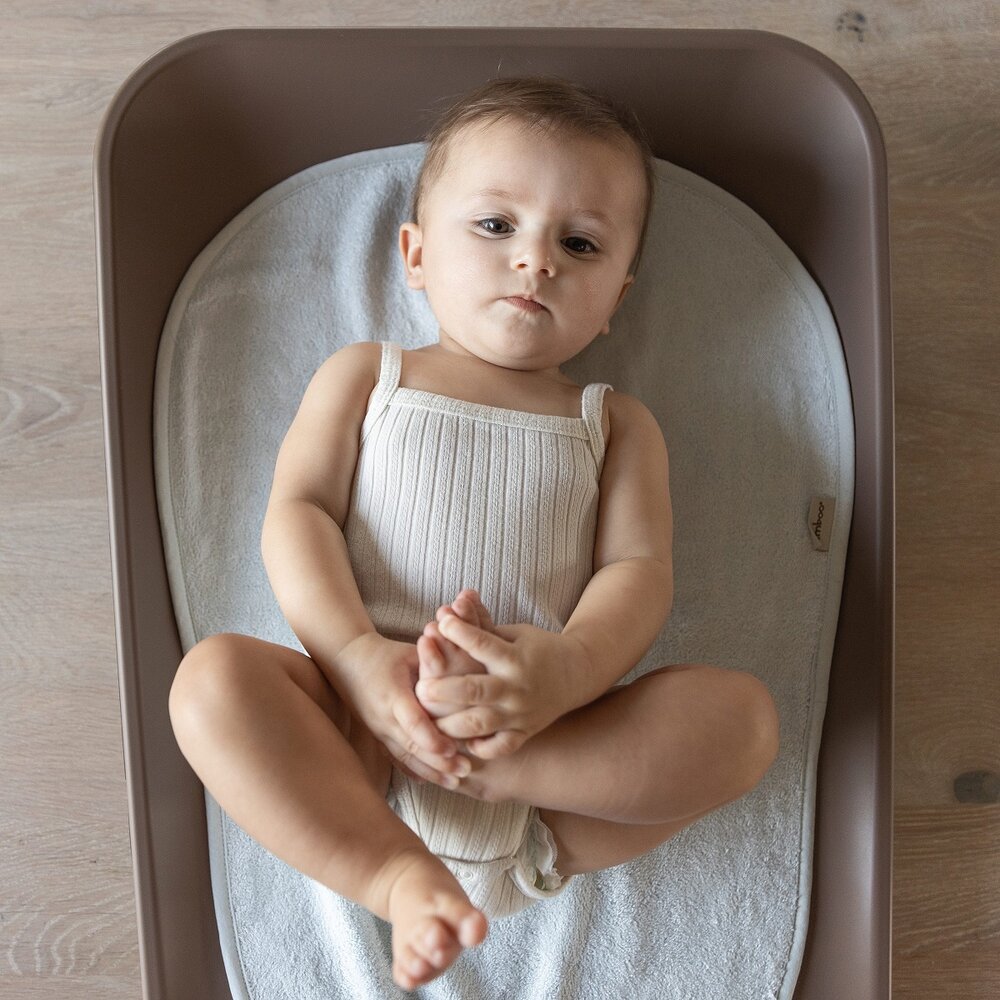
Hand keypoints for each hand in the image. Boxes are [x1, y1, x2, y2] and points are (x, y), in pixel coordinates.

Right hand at [332, 632, 468, 786]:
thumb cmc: (385, 654)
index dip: (432, 738)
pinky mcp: (376, 736)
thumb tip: (465, 669)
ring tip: (455, 782)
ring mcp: (378, 730)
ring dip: (429, 772)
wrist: (346, 661)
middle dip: (438, 762)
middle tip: (465, 770)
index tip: (453, 749)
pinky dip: (412, 770)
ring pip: (404, 757)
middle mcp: (383, 717)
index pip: (412, 722)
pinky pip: (394, 758)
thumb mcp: (410, 654)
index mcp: (393, 695)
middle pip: (411, 746)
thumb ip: (435, 663)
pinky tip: (429, 781)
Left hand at [415, 612, 592, 759]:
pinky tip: (461, 742)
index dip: (459, 632)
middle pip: (475, 690)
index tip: (438, 622)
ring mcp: (520, 713)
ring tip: (429, 722)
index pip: (482, 644)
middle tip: (420, 688)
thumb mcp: (515, 632)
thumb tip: (451, 604)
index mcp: (515, 658)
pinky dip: (480, 747)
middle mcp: (516, 687)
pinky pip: (500, 747)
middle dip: (445, 690)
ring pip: (480, 724)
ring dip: (451, 725)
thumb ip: (481, 624)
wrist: (577, 674)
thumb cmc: (537, 648)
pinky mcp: (524, 732)